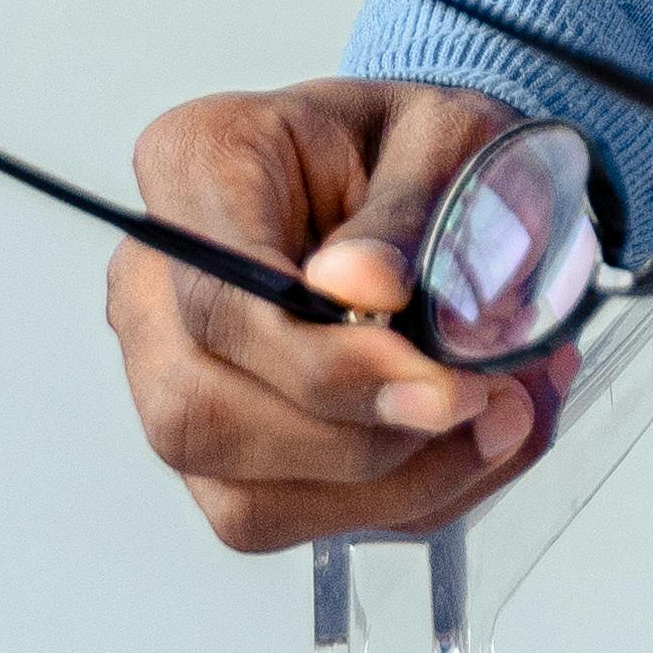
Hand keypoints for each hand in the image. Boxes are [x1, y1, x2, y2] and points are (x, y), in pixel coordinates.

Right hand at [108, 78, 566, 554]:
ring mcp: (169, 370)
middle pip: (205, 412)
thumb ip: (407, 209)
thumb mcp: (448, 136)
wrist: (438, 168)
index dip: (325, 364)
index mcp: (197, 163)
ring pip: (238, 493)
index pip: (222, 299)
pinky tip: (466, 450)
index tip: (436, 380)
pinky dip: (389, 505)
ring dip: (382, 487)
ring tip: (497, 423)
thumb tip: (362, 289)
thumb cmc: (426, 143)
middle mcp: (155, 280)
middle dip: (355, 438)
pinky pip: (281, 516)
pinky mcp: (215, 446)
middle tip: (479, 403)